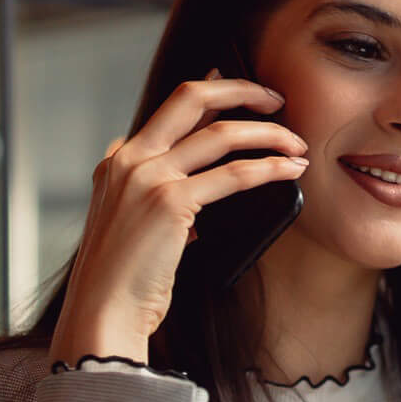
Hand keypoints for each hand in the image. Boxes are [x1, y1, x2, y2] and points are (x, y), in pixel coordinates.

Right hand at [48, 71, 308, 365]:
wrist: (103, 312)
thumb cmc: (125, 281)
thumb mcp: (136, 224)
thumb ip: (161, 195)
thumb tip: (207, 181)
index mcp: (118, 160)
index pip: (172, 108)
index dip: (213, 89)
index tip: (245, 90)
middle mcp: (129, 158)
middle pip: (191, 97)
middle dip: (241, 89)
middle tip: (276, 98)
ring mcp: (147, 176)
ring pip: (220, 133)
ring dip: (269, 133)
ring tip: (297, 145)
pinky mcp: (169, 202)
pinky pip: (232, 174)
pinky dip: (268, 168)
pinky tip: (289, 170)